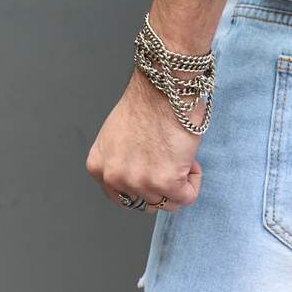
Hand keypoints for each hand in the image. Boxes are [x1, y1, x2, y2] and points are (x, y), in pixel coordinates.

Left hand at [86, 70, 203, 211]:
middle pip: (147, 202)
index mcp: (98, 167)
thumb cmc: (146, 104)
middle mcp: (114, 178)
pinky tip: (187, 158)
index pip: (122, 198)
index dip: (143, 186)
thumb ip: (121, 163)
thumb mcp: (117, 139)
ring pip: (168, 202)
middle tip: (168, 159)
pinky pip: (187, 197)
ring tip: (178, 154)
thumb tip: (141, 180)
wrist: (163, 89)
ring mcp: (139, 183)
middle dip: (162, 185)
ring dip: (179, 181)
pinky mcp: (165, 183)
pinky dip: (193, 181)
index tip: (153, 171)